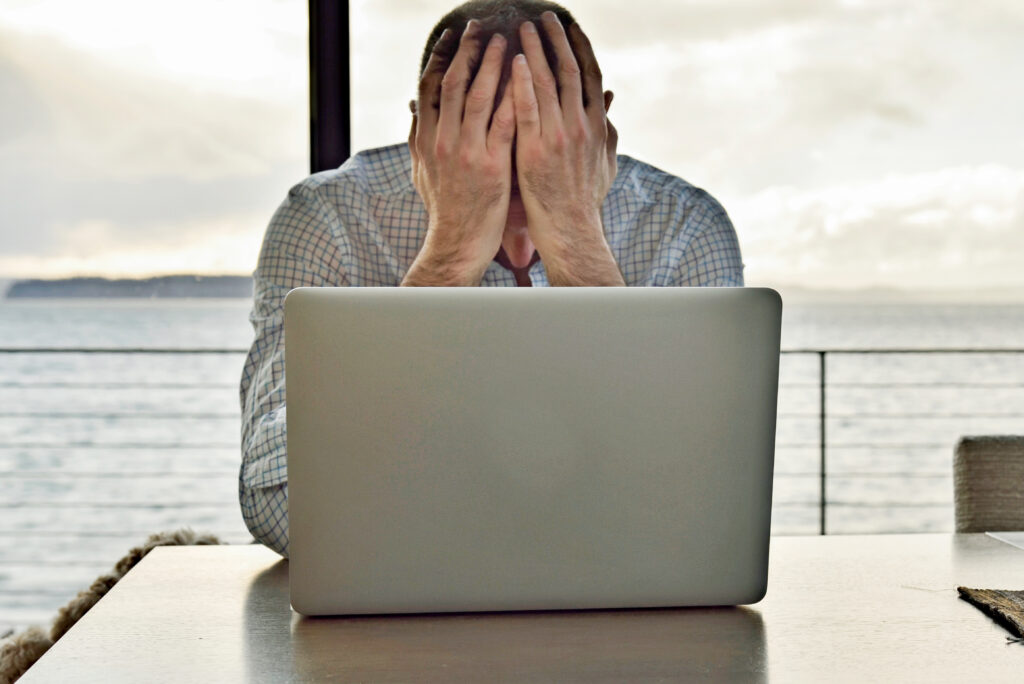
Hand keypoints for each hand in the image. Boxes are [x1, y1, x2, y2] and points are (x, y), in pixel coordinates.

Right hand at [404, 21, 515, 285]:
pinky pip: (504, 123)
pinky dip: (513, 97)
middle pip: (453, 84)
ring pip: (478, 97)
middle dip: (466, 51)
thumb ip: (419, 137)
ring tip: (504, 40)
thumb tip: (415, 108)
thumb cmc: (445, 210)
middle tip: (479, 26)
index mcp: (426, 140)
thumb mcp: (423, 171)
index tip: (450, 36)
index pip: (429, 88)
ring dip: (491, 64)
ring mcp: (467, 154)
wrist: (456, 245)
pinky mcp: (492, 167)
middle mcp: (443, 142)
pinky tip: (524, 78)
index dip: (440, 58)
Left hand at [511, 13, 622, 285]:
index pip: (591, 77)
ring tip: (522, 28)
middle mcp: (580, 127)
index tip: (570, 26)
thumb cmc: (584, 202)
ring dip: (535, 52)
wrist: (571, 232)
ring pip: (548, 84)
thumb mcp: (605, 164)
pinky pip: (526, 109)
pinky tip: (512, 62)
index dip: (580, 48)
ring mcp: (558, 138)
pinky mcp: (534, 151)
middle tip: (544, 17)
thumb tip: (612, 105)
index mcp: (596, 127)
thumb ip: (608, 132)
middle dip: (556, 40)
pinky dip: (521, 83)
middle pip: (570, 71)